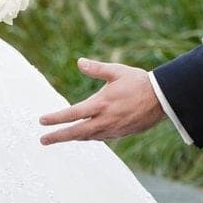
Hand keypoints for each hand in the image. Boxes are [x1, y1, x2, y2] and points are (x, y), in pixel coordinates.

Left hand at [38, 58, 164, 144]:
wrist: (161, 99)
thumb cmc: (138, 82)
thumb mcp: (116, 71)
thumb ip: (96, 69)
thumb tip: (79, 62)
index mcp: (101, 103)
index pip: (72, 114)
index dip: (56, 118)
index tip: (42, 121)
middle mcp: (104, 120)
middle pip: (76, 132)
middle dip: (58, 137)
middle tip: (43, 140)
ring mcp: (112, 129)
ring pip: (87, 137)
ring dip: (73, 137)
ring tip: (60, 137)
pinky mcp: (120, 133)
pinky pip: (100, 137)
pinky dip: (88, 137)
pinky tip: (85, 134)